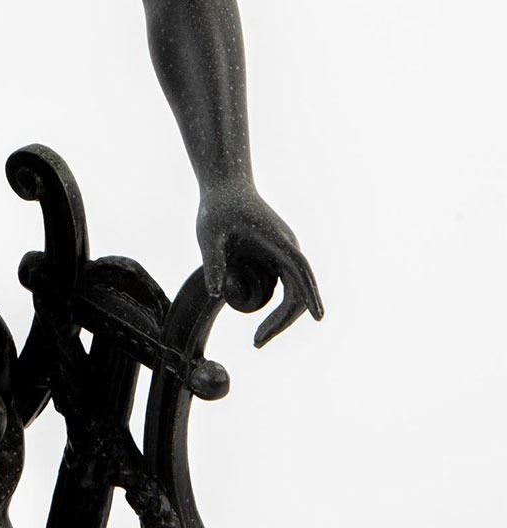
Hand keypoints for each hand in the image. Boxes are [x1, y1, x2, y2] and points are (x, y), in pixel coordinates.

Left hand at [196, 181, 323, 346]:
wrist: (224, 185)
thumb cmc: (217, 209)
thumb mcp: (208, 236)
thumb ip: (213, 262)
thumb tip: (215, 294)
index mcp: (277, 241)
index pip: (300, 271)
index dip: (311, 295)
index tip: (318, 319)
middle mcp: (288, 248)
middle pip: (299, 290)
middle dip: (283, 320)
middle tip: (257, 342)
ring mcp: (285, 252)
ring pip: (293, 291)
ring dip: (280, 316)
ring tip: (257, 338)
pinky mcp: (278, 255)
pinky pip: (284, 285)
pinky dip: (275, 304)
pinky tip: (259, 318)